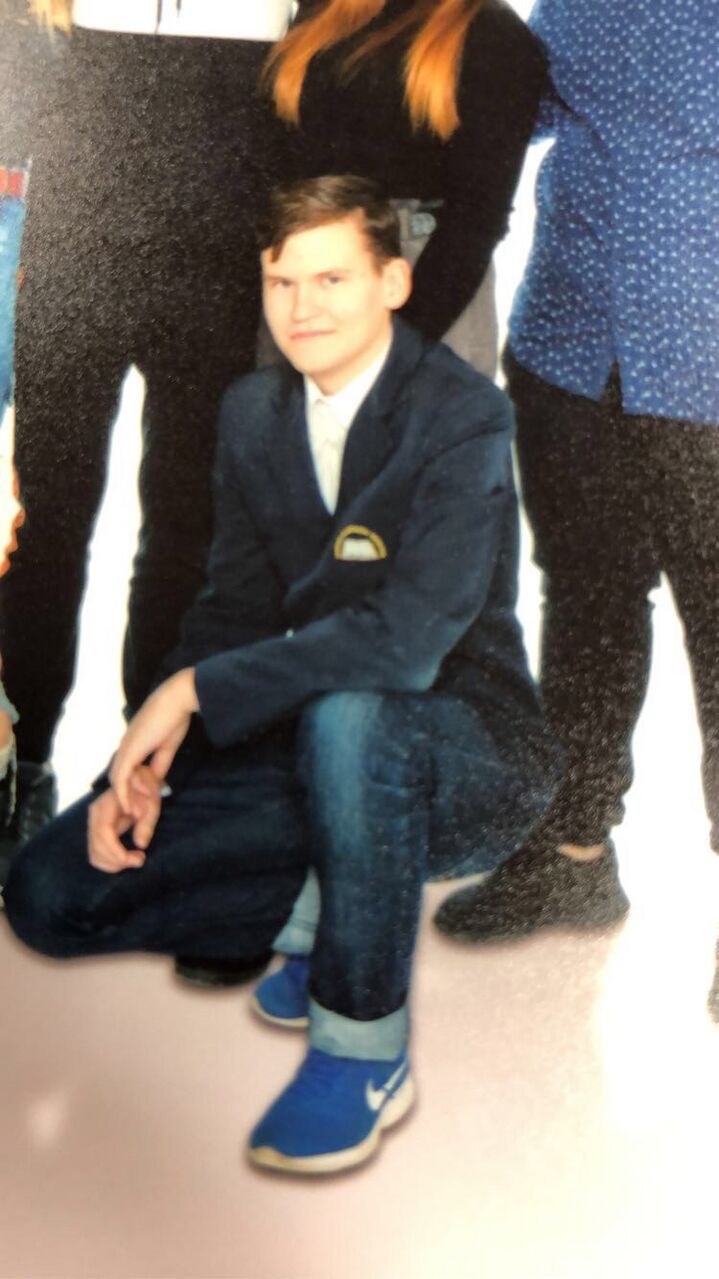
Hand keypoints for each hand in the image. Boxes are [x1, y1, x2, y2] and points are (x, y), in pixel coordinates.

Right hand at [87, 768, 152, 872]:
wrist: (139, 782)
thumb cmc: (146, 793)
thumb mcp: (151, 805)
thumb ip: (146, 823)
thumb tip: (141, 845)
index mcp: (105, 805)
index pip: (103, 834)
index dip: (117, 852)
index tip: (137, 859)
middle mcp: (94, 815)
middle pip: (97, 846)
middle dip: (118, 860)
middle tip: (140, 860)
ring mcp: (93, 824)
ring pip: (94, 854)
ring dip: (114, 864)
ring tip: (135, 859)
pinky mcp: (96, 832)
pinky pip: (96, 854)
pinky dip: (109, 862)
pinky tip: (126, 859)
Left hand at [110, 668, 198, 813]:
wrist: (176, 700)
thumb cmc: (174, 717)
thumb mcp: (167, 746)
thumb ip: (161, 763)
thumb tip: (159, 780)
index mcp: (133, 744)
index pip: (126, 771)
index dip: (133, 788)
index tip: (144, 803)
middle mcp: (124, 748)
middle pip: (119, 778)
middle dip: (128, 797)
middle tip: (138, 815)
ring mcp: (125, 749)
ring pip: (118, 781)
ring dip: (128, 799)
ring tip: (137, 816)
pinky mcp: (129, 752)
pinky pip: (121, 779)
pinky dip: (123, 794)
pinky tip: (129, 808)